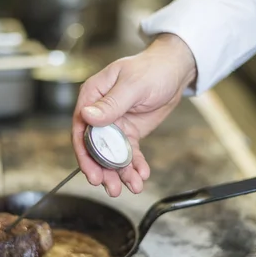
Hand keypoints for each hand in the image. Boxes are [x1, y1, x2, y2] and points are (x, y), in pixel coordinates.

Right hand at [72, 33, 196, 196]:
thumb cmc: (152, 69)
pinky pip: (129, 153)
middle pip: (95, 147)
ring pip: (112, 154)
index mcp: (93, 96)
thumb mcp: (132, 85)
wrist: (175, 70)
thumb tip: (87, 116)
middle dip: (103, 170)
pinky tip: (141, 175)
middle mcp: (100, 112)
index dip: (84, 154)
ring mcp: (115, 124)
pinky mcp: (130, 132)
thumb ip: (110, 104)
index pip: (80, 129)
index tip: (92, 172)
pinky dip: (135, 166)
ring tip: (131, 186)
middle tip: (111, 187)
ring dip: (120, 173)